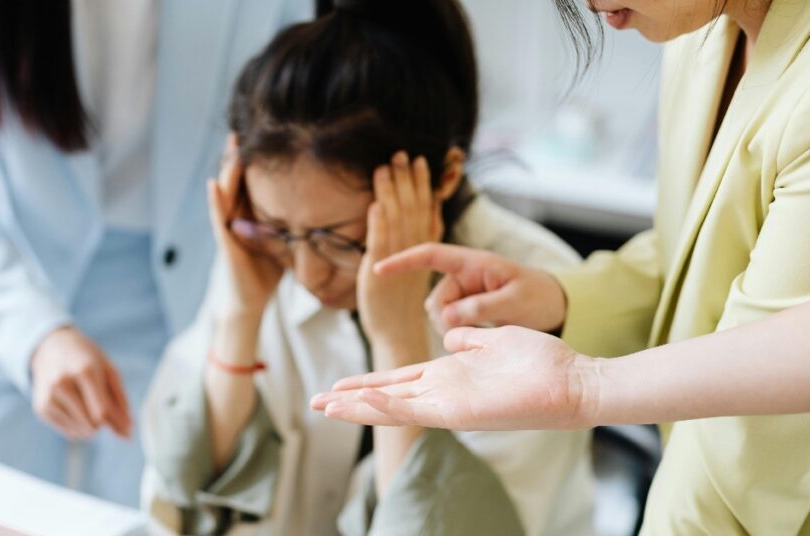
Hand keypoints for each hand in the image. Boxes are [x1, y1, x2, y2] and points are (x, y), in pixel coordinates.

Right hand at [31, 326, 131, 439]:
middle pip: (91, 424)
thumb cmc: (88, 359)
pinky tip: (74, 408)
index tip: (120, 422)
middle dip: (102, 423)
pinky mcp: (41, 408)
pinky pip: (68, 432)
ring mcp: (49, 396)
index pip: (101, 411)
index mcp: (85, 370)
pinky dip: (77, 427)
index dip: (113, 422)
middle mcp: (62, 383)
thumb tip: (128, 432)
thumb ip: (120, 401)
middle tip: (101, 407)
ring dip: (90, 426)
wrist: (51, 347)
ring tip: (87, 405)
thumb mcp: (109, 371)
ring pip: (79, 431)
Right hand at [208, 135, 283, 319]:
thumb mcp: (282, 241)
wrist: (248, 301)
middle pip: (237, 180)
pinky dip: (216, 201)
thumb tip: (322, 209)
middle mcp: (237, 217)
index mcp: (252, 215)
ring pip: (226, 193)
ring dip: (228, 170)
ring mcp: (229, 228)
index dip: (257, 159)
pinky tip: (214, 184)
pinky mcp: (226, 242)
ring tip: (231, 146)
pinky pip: (219, 218)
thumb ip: (292, 223)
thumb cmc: (265, 273)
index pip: (253, 181)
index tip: (265, 134)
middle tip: (242, 130)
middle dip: (239, 155)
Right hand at [310, 325, 598, 430]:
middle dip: (350, 401)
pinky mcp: (460, 411)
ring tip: (326, 406)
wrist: (573, 381)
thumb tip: (450, 335)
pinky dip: (387, 406)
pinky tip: (362, 402)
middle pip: (386, 397)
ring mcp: (449, 404)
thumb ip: (469, 341)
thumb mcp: (495, 340)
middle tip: (316, 403)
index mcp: (449, 375)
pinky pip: (417, 408)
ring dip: (359, 407)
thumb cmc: (541, 362)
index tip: (338, 385)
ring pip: (393, 408)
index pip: (398, 381)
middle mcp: (444, 392)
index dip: (367, 384)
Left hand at [357, 152, 436, 352]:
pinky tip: (375, 204)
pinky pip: (381, 246)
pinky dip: (378, 224)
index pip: (426, 210)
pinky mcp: (379, 274)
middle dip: (406, 181)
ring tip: (384, 169)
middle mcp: (414, 252)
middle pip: (412, 210)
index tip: (423, 161)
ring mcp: (397, 263)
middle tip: (401, 154)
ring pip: (396, 222)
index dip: (424, 186)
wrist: (397, 334)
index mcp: (425, 249)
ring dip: (390, 194)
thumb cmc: (402, 302)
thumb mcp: (415, 266)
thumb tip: (421, 214)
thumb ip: (418, 239)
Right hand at [374, 243, 567, 333]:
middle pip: (434, 299)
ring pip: (439, 315)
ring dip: (452, 328)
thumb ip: (481, 307)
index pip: (430, 255)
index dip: (403, 261)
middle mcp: (463, 276)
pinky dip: (458, 332)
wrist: (554, 307)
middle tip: (472, 333)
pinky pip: (448, 323)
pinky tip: (479, 335)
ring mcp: (463, 294)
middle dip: (446, 319)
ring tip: (483, 332)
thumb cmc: (538, 296)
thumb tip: (447, 318)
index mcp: (473, 263)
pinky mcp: (465, 310)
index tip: (378, 269)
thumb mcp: (515, 301)